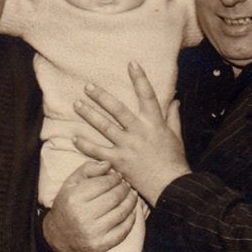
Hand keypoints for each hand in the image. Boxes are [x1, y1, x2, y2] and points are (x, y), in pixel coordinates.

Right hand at [43, 160, 137, 251]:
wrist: (59, 234)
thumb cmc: (68, 203)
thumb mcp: (72, 182)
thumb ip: (88, 169)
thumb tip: (108, 164)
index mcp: (74, 198)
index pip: (103, 184)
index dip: (115, 178)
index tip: (118, 176)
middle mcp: (82, 216)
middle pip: (114, 198)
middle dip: (124, 189)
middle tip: (126, 185)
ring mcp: (92, 232)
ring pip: (121, 213)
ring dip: (131, 202)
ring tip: (132, 195)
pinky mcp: (100, 245)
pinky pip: (123, 231)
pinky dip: (131, 219)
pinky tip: (131, 211)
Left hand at [73, 61, 190, 204]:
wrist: (171, 187)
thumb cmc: (175, 162)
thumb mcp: (176, 137)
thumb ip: (173, 117)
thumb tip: (175, 100)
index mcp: (154, 123)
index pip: (147, 95)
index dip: (140, 78)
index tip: (131, 64)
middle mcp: (139, 132)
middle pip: (117, 109)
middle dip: (101, 96)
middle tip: (87, 86)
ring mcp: (127, 146)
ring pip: (104, 127)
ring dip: (89, 115)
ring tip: (77, 105)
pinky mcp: (118, 162)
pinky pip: (98, 152)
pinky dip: (85, 145)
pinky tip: (74, 138)